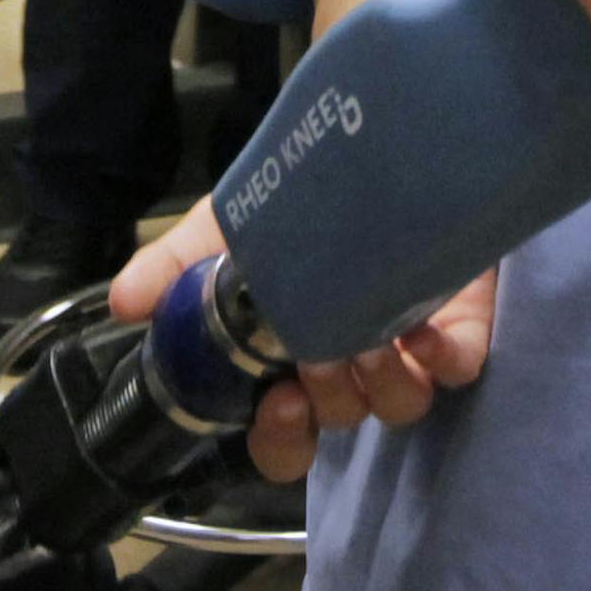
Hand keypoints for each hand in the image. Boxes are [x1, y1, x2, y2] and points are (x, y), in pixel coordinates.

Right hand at [110, 196, 496, 481]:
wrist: (387, 149)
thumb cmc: (308, 200)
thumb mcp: (230, 226)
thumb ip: (176, 266)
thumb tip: (128, 302)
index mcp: (295, 358)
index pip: (285, 439)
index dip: (280, 441)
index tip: (275, 406)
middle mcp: (352, 363)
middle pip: (340, 419)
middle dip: (326, 398)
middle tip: (315, 355)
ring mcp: (410, 348)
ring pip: (398, 404)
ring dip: (377, 383)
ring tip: (365, 338)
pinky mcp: (462, 325)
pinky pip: (459, 367)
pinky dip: (443, 358)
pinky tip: (422, 330)